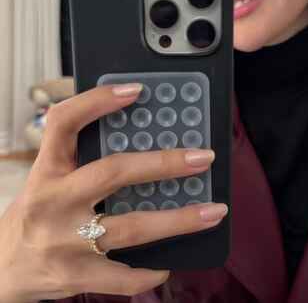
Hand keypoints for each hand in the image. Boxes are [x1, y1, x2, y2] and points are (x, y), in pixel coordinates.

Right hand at [0, 84, 226, 302]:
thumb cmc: (34, 214)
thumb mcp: (46, 179)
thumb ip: (80, 160)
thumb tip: (139, 139)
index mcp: (46, 170)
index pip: (64, 122)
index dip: (98, 102)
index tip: (136, 91)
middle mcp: (53, 202)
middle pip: (113, 172)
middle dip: (164, 163)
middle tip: (203, 157)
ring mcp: (63, 241)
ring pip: (131, 227)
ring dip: (178, 220)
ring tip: (213, 210)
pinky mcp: (73, 276)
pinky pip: (122, 276)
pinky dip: (149, 272)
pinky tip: (169, 263)